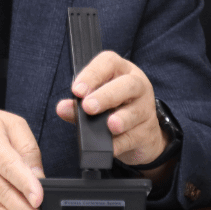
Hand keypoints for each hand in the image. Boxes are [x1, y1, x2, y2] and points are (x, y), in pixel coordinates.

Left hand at [55, 51, 170, 175]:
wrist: (141, 134)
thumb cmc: (113, 108)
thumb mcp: (94, 101)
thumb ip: (77, 104)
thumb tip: (62, 108)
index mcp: (120, 70)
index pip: (108, 63)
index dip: (91, 75)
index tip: (77, 91)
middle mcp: (137, 85)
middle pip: (127, 84)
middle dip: (107, 95)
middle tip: (88, 107)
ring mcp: (146, 109)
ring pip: (136, 111)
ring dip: (122, 118)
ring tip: (110, 125)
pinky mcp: (148, 132)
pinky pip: (135, 136)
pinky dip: (121, 143)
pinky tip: (111, 146)